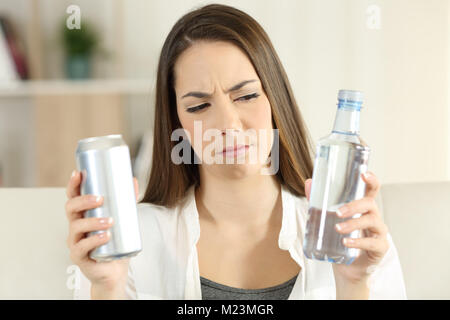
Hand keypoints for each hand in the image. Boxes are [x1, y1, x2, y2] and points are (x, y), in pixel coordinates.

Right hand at [65, 170, 139, 291]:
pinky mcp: (78, 256)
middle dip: (84, 201)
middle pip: (71, 208)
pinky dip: (93, 240)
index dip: (73, 185)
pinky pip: (81, 247)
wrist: (114, 270)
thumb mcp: (122, 219)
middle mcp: (75, 226)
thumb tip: (133, 180)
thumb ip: (126, 200)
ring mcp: (75, 241)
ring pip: (76, 227)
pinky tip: (105, 237)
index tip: (79, 174)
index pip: (73, 197)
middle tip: (100, 199)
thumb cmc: (115, 243)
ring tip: (110, 221)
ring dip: (93, 222)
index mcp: (82, 215)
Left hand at [304, 171, 388, 283]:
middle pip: (370, 204)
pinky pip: (372, 243)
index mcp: (363, 207)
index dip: (371, 180)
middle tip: (338, 213)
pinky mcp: (380, 248)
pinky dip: (358, 241)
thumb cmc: (339, 240)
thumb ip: (318, 202)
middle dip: (354, 206)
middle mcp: (373, 217)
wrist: (346, 269)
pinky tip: (346, 242)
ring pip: (372, 222)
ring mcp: (379, 233)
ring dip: (353, 223)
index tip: (364, 174)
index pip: (371, 190)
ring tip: (337, 229)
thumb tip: (309, 182)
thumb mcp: (326, 219)